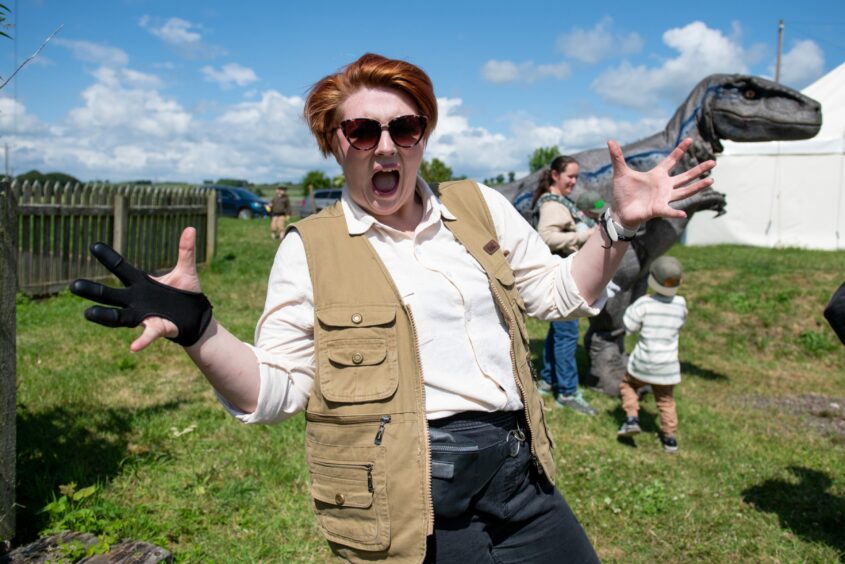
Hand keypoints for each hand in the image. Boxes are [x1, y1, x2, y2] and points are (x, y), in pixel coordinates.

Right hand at [70, 228, 210, 351]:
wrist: (195, 317)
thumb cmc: (185, 293)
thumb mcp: (186, 271)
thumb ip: (186, 251)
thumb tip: (190, 228)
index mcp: (141, 283)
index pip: (120, 268)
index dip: (108, 257)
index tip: (94, 245)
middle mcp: (136, 299)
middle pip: (110, 294)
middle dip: (93, 290)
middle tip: (73, 286)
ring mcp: (143, 315)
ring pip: (119, 316)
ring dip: (104, 316)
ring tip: (88, 313)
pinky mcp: (157, 328)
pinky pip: (147, 335)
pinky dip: (142, 340)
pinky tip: (133, 347)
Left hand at [608, 138, 714, 227]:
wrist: (620, 211)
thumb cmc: (622, 192)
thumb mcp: (620, 172)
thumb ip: (617, 157)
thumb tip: (610, 140)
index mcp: (657, 175)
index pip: (671, 160)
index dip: (680, 150)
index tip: (690, 139)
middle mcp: (664, 186)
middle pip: (685, 176)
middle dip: (699, 169)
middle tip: (714, 162)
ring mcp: (663, 198)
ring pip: (685, 191)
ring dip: (697, 187)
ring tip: (711, 180)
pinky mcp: (658, 209)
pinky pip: (668, 211)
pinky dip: (675, 212)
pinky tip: (683, 213)